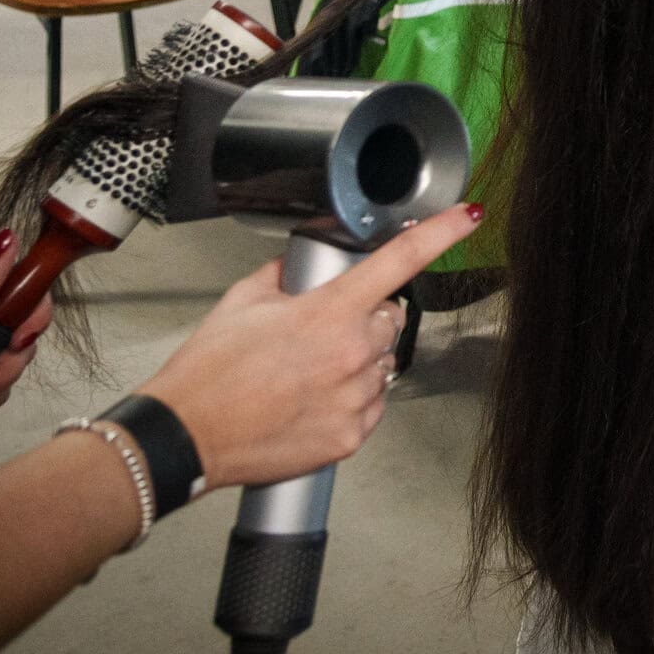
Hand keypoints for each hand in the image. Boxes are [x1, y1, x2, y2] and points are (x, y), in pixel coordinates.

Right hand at [136, 203, 482, 492]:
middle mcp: (352, 354)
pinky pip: (373, 406)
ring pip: (383, 365)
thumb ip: (284, 274)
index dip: (442, 233)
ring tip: (307, 373)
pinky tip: (311, 399)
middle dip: (367, 319)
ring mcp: (355, 399)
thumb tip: (302, 264)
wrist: (186, 437)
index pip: (400, 261)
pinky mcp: (351, 437)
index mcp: (329, 313)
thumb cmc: (208, 373)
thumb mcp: (242, 302)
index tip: (467, 217)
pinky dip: (352, 399)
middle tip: (322, 331)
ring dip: (359, 362)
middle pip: (392, 320)